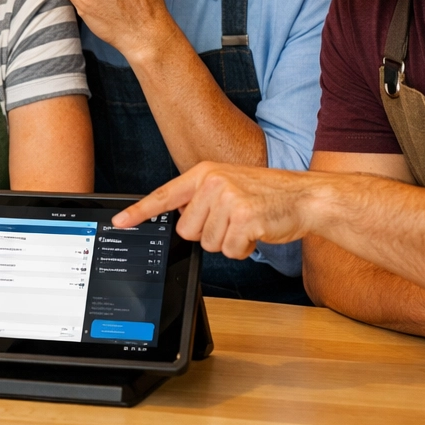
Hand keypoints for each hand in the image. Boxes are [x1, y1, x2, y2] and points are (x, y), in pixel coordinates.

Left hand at [113, 161, 321, 257]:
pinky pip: (229, 250)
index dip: (139, 212)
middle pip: (187, 230)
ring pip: (208, 243)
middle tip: (232, 220)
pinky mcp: (245, 218)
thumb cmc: (266, 194)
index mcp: (204, 173)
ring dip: (228, 241)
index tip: (119, 223)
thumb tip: (178, 219)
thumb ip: (201, 197)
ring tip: (246, 223)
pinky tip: (255, 231)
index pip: (163, 196)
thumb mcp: (229, 185)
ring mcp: (228, 199)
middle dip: (208, 234)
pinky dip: (243, 249)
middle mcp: (213, 183)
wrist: (305, 196)